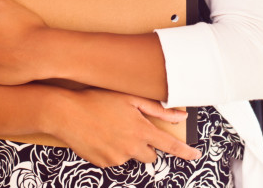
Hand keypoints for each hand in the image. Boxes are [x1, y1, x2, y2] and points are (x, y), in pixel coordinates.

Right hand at [54, 88, 201, 167]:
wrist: (67, 114)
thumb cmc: (98, 100)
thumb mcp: (130, 99)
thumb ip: (157, 109)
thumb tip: (180, 116)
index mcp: (141, 130)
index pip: (169, 145)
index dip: (185, 152)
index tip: (195, 155)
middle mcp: (131, 148)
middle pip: (150, 156)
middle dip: (146, 147)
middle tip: (132, 130)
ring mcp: (116, 158)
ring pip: (131, 157)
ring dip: (127, 147)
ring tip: (111, 129)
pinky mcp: (103, 164)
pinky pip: (115, 160)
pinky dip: (112, 151)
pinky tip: (102, 136)